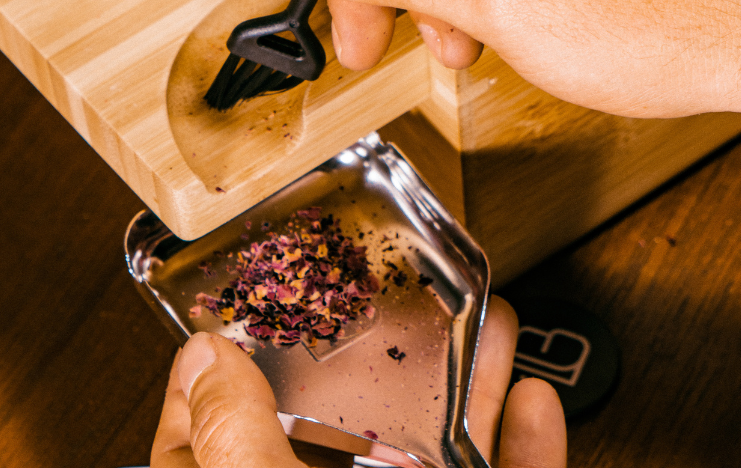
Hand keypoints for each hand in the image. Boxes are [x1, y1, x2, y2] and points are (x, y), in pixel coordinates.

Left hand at [150, 295, 565, 467]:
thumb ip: (230, 445)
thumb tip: (206, 359)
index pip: (214, 436)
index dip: (222, 367)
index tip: (237, 308)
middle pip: (348, 426)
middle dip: (382, 351)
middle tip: (396, 290)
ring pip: (436, 451)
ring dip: (466, 382)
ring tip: (479, 320)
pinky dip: (527, 451)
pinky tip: (534, 401)